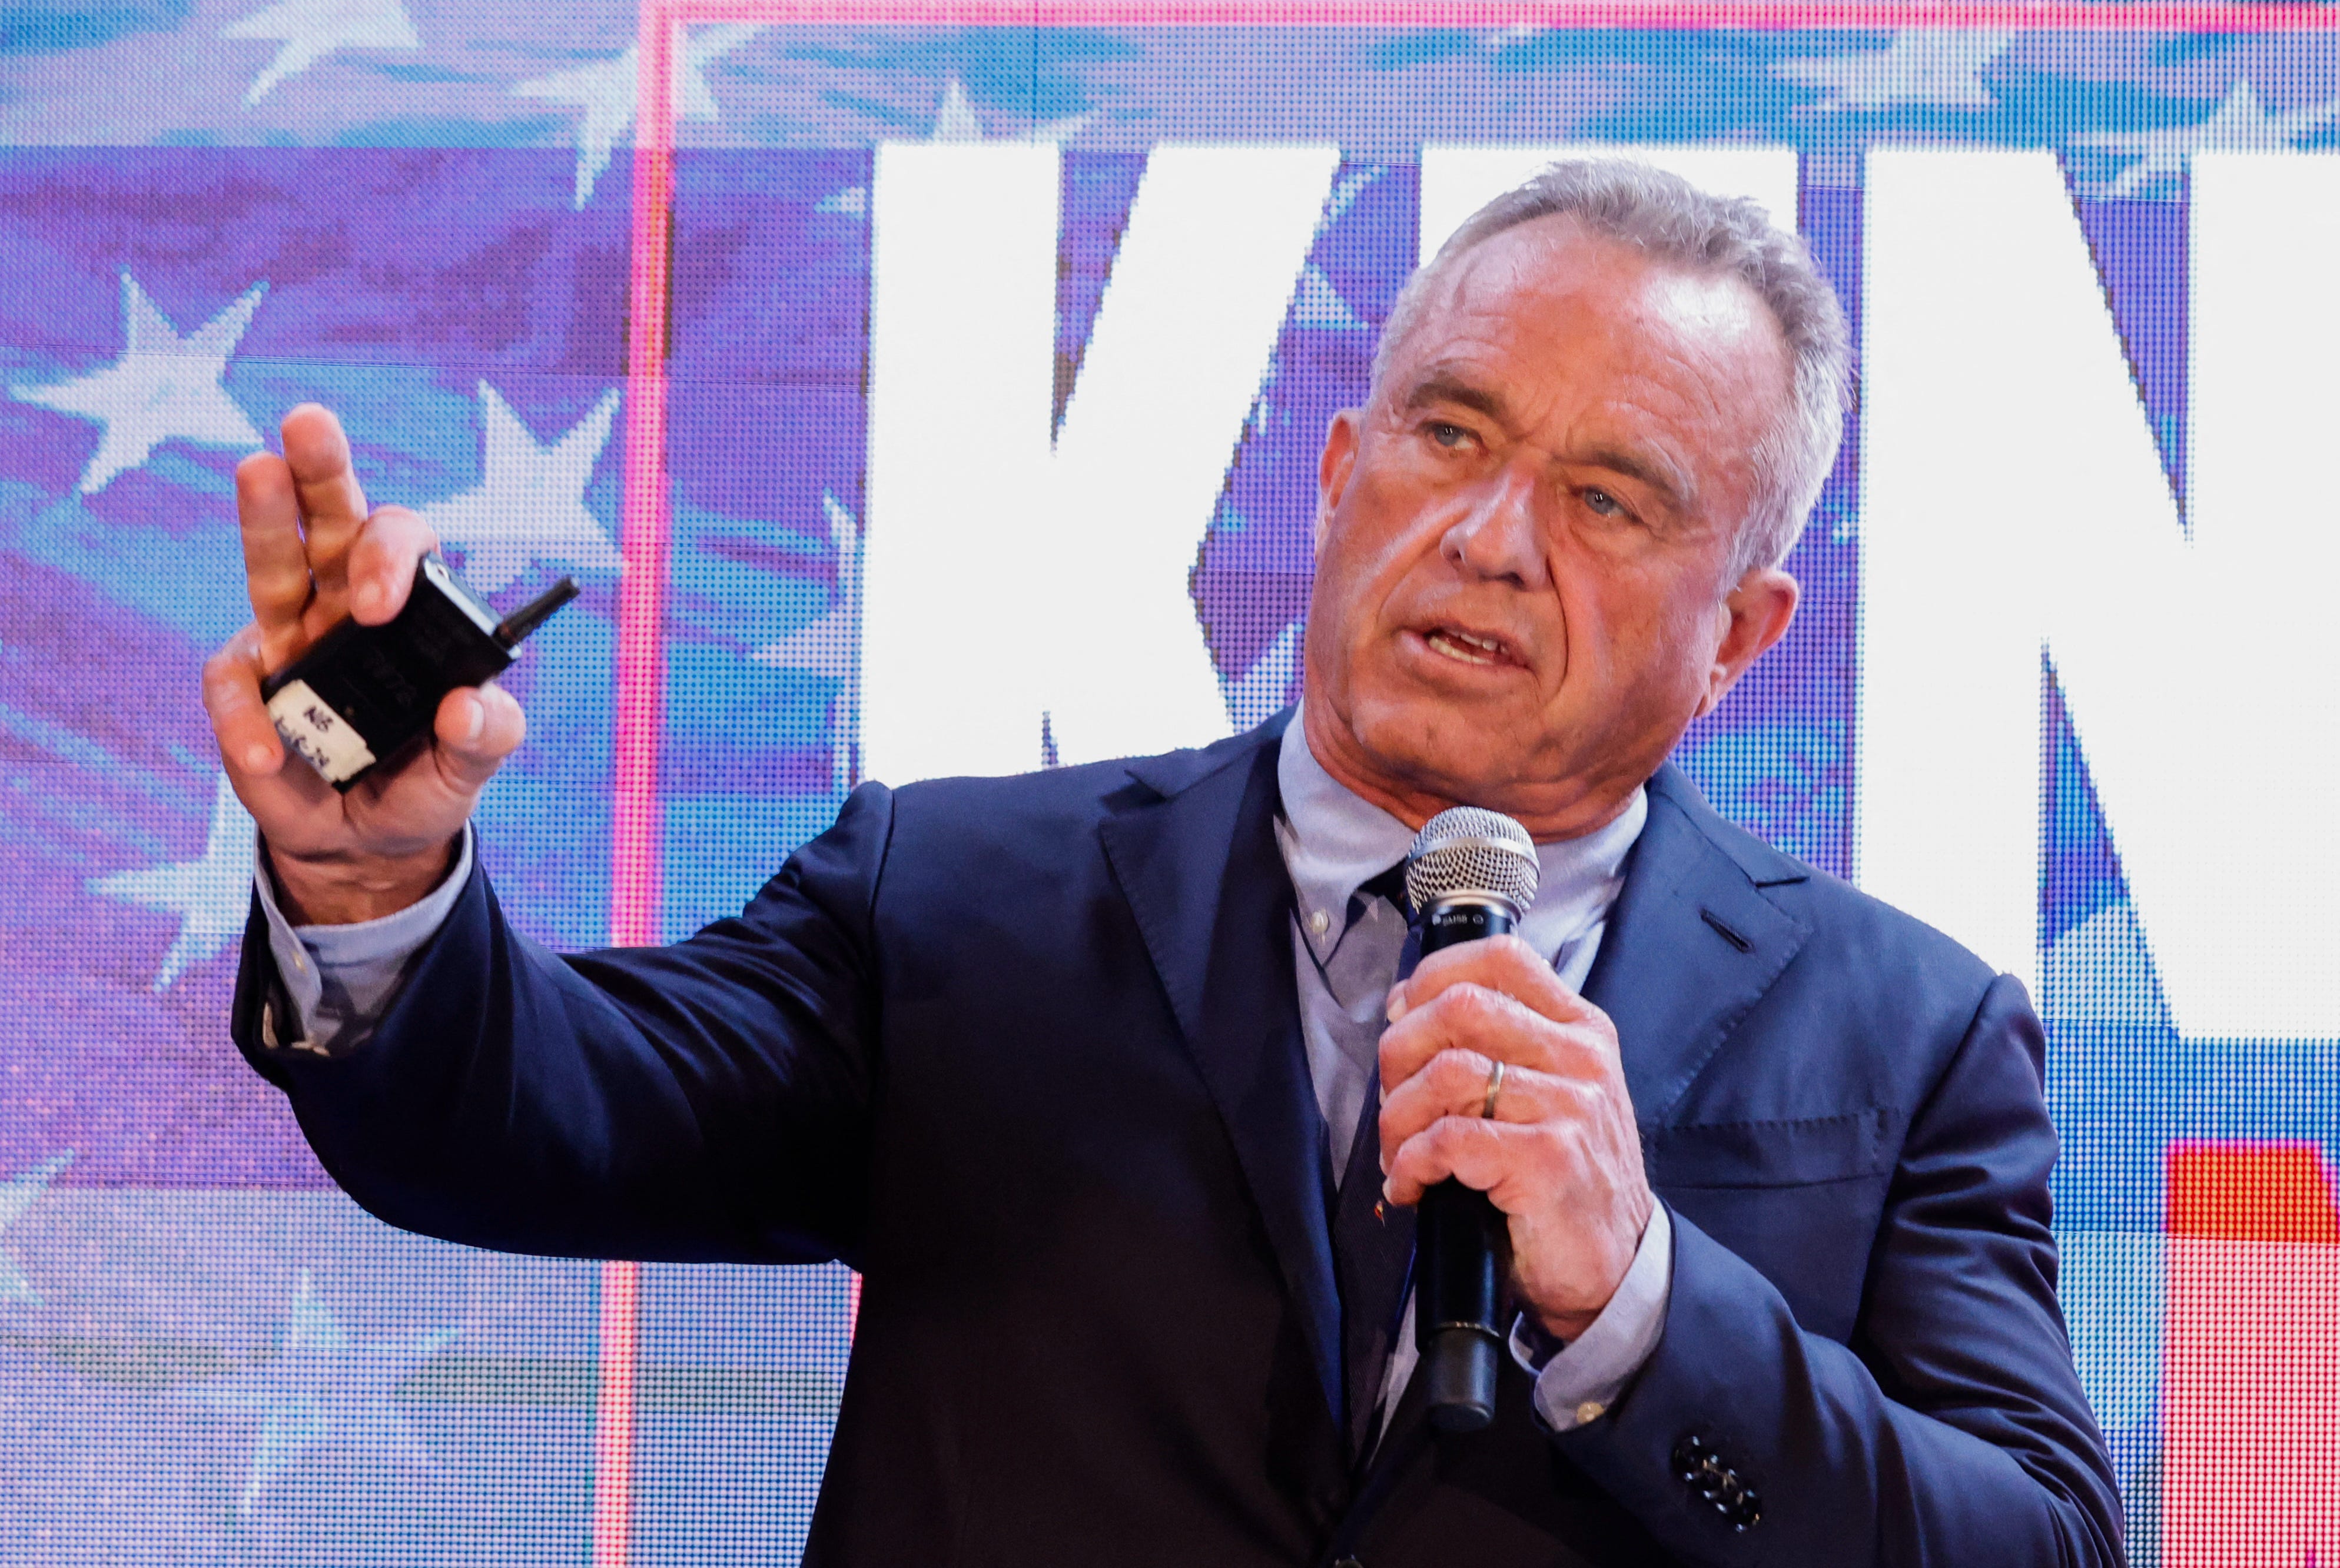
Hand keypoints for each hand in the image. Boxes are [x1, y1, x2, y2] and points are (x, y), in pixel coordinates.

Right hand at [203, 404, 524, 923]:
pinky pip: (233, 683)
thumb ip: (486, 738)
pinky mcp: (250, 686)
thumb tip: (470, 708)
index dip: (390, 558)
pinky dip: (244, 718)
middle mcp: (346, 605)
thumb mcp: (471, 768)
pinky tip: (268, 757)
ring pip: (272, 564)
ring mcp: (291, 638)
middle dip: (320, 469)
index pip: (403, 549)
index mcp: (410, 610)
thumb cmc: (426, 780)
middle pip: (333, 521)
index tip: (379, 604)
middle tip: (310, 422)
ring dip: (265, 518)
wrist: (370, 843)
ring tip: (255, 466)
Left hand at [1377, 934, 1653, 1341]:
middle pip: (1460, 1007)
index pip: (1502, 958)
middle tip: (1392, 1100)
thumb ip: (1499, 1046)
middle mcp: (1580, 1058)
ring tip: (1398, 1152)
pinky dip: (1411, 1162)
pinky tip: (1410, 1184)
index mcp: (1579, 1029)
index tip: (1402, 1016)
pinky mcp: (1548, 1159)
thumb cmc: (1567, 1179)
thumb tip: (1406, 1011)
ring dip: (1398, 1117)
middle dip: (1399, 1052)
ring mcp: (1569, 1107)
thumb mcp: (1552, 1093)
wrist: (1617, 1264)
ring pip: (1446, 1074)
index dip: (1433, 976)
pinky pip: (1449, 1139)